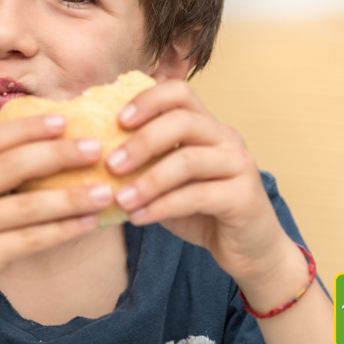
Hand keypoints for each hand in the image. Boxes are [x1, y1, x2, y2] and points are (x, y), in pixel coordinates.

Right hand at [0, 114, 111, 340]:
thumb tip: (45, 153)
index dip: (30, 127)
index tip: (65, 119)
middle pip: (14, 164)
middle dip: (59, 153)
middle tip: (96, 147)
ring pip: (29, 205)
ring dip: (73, 196)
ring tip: (106, 190)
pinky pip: (32, 239)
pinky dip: (64, 230)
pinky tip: (90, 223)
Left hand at [105, 78, 297, 289]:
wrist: (249, 251)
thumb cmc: (201, 211)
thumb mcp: (168, 181)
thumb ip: (145, 163)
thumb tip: (94, 152)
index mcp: (207, 126)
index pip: (180, 92)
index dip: (148, 100)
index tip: (118, 120)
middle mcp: (227, 138)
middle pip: (183, 121)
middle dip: (142, 141)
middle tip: (111, 165)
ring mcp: (239, 166)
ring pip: (189, 160)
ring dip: (148, 180)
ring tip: (121, 199)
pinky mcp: (244, 197)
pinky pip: (198, 196)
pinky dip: (162, 206)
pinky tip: (138, 218)